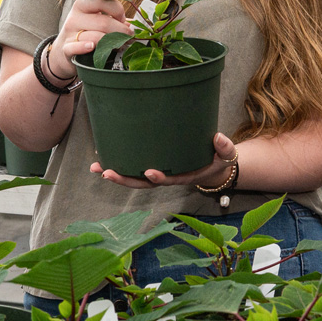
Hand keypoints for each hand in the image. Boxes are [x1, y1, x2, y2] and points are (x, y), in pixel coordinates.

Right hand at [48, 0, 133, 80]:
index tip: (123, 18)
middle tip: (129, 36)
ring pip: (95, 37)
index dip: (117, 9)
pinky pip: (76, 47)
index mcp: (83, 5)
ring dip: (112, 43)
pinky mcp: (65, 48)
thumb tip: (132, 24)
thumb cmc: (86, 33)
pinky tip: (92, 47)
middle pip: (103, 22)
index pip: (102, 0)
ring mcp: (69, 33)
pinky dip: (85, 47)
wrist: (64, 52)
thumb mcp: (95, 20)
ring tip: (120, 45)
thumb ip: (112, 18)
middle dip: (120, 30)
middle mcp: (74, 17)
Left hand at [91, 132, 236, 189]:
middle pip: (142, 183)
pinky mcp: (151, 164)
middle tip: (106, 173)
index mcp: (183, 176)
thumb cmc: (217, 159)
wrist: (212, 165)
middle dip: (124, 179)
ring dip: (114, 174)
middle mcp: (166, 176)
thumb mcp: (225, 155)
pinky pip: (133, 167)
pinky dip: (117, 164)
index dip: (159, 178)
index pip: (169, 180)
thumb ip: (224, 148)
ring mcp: (157, 171)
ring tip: (96, 168)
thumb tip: (218, 137)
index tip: (150, 172)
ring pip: (133, 177)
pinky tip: (101, 159)